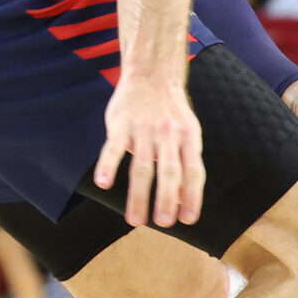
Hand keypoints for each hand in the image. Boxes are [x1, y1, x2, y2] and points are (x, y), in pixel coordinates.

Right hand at [95, 72, 202, 228]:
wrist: (152, 73)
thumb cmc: (171, 111)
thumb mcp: (187, 133)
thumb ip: (185, 163)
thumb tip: (184, 199)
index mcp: (189, 137)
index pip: (194, 171)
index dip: (192, 196)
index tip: (187, 220)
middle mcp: (169, 133)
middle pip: (168, 171)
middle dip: (166, 199)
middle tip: (163, 223)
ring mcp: (144, 128)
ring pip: (141, 165)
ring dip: (138, 195)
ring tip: (135, 220)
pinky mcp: (121, 123)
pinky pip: (114, 147)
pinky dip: (108, 165)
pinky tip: (103, 183)